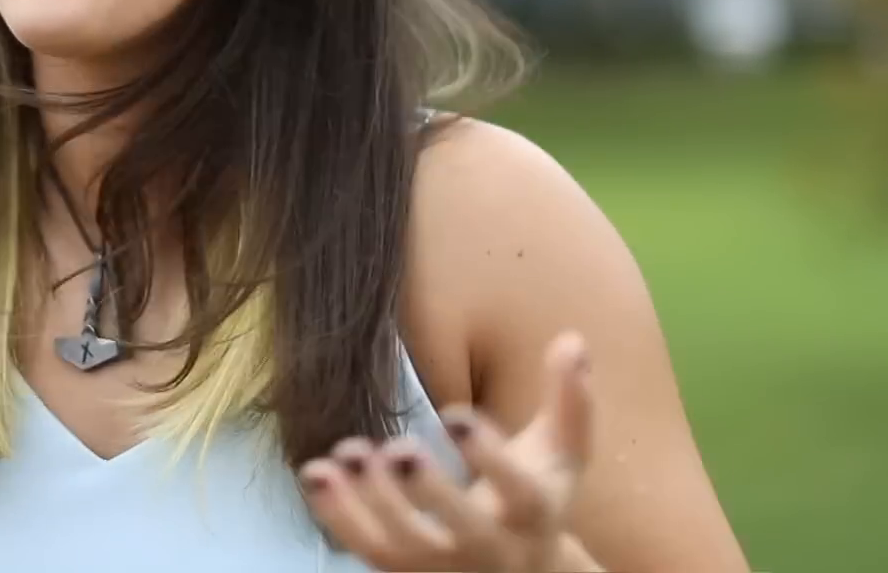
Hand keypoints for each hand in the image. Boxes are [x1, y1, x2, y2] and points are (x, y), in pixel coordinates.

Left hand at [301, 332, 596, 571]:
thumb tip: (572, 338)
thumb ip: (570, 399)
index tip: (456, 413)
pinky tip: (315, 471)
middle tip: (399, 448)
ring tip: (348, 452)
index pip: (519, 492)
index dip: (489, 456)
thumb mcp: (562, 452)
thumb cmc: (538, 494)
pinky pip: (367, 551)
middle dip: (430, 492)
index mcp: (533, 513)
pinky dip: (338, 515)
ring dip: (371, 503)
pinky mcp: (404, 572)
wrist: (521, 572)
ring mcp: (444, 566)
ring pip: (406, 547)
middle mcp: (491, 548)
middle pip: (463, 531)